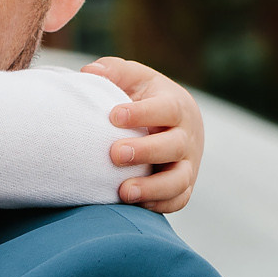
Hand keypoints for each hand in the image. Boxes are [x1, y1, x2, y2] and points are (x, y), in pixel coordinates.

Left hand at [83, 57, 202, 213]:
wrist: (174, 124)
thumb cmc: (144, 97)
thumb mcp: (133, 78)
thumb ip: (113, 71)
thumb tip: (89, 72)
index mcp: (176, 106)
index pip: (166, 109)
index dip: (142, 114)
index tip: (113, 116)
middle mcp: (187, 136)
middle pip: (175, 146)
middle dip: (146, 151)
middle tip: (114, 154)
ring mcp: (188, 164)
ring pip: (179, 180)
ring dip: (152, 188)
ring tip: (123, 192)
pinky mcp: (184, 186)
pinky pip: (177, 200)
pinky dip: (158, 204)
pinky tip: (133, 204)